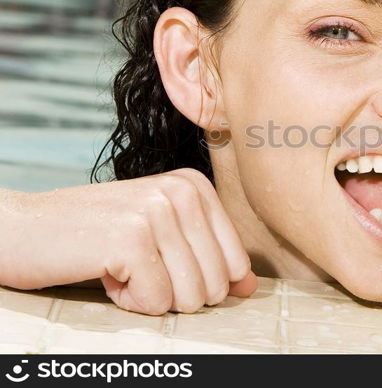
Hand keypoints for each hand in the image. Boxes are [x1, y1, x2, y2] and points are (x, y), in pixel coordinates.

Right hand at [0, 168, 254, 314]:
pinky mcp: (131, 239)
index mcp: (195, 186)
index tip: (161, 262)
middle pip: (215, 284)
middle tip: (137, 266)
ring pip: (190, 297)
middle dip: (175, 292)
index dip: (199, 280)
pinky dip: (129, 302)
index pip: (235, 262)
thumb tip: (250, 287)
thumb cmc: (95, 235)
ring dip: (152, 297)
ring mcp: (157, 211)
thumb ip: (209, 257)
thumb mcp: (161, 235)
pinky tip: (107, 273)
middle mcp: (182, 191)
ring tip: (123, 267)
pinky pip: (157, 304)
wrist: (22, 228)